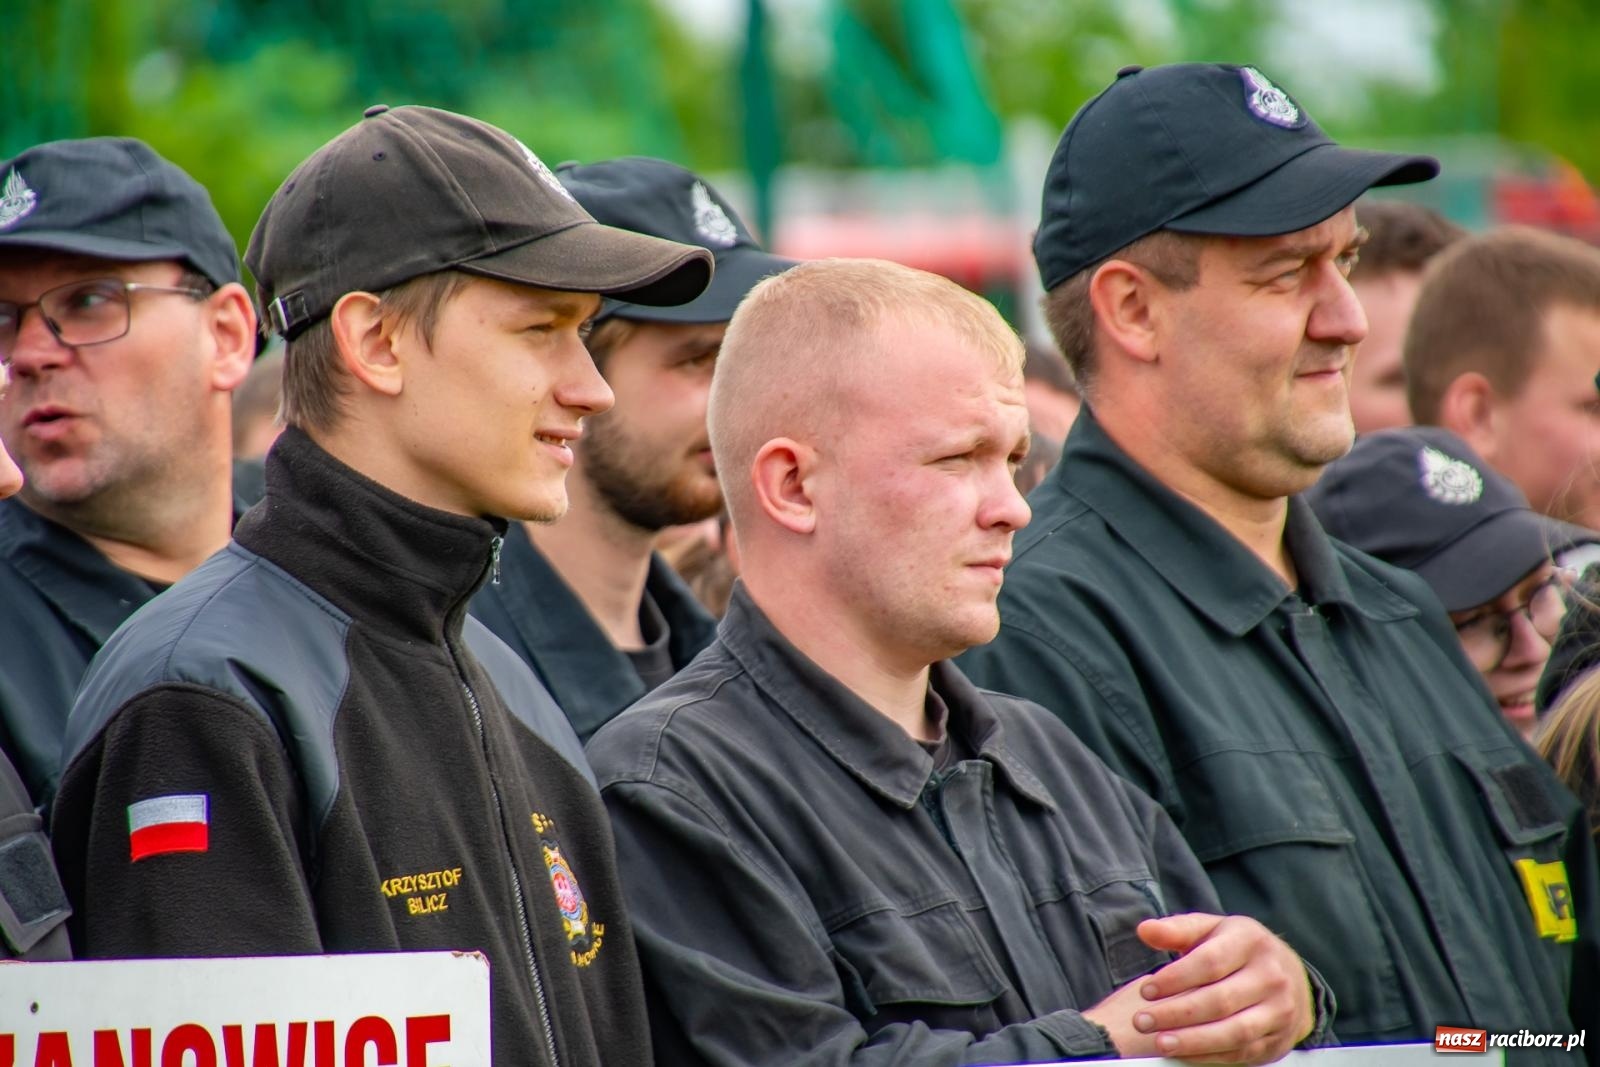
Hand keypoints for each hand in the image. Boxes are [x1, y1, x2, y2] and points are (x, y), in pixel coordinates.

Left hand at [1085, 913, 1313, 1063]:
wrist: (1291, 977)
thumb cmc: (1236, 950)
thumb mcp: (1211, 930)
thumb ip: (1177, 930)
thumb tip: (1144, 930)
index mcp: (1250, 941)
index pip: (1210, 962)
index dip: (1175, 978)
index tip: (1145, 990)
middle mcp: (1271, 976)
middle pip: (1220, 1000)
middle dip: (1176, 1013)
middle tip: (1141, 1022)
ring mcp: (1279, 1011)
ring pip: (1233, 1032)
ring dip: (1193, 1041)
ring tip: (1160, 1042)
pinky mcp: (1278, 1040)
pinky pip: (1241, 1053)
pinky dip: (1209, 1056)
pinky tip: (1182, 1054)